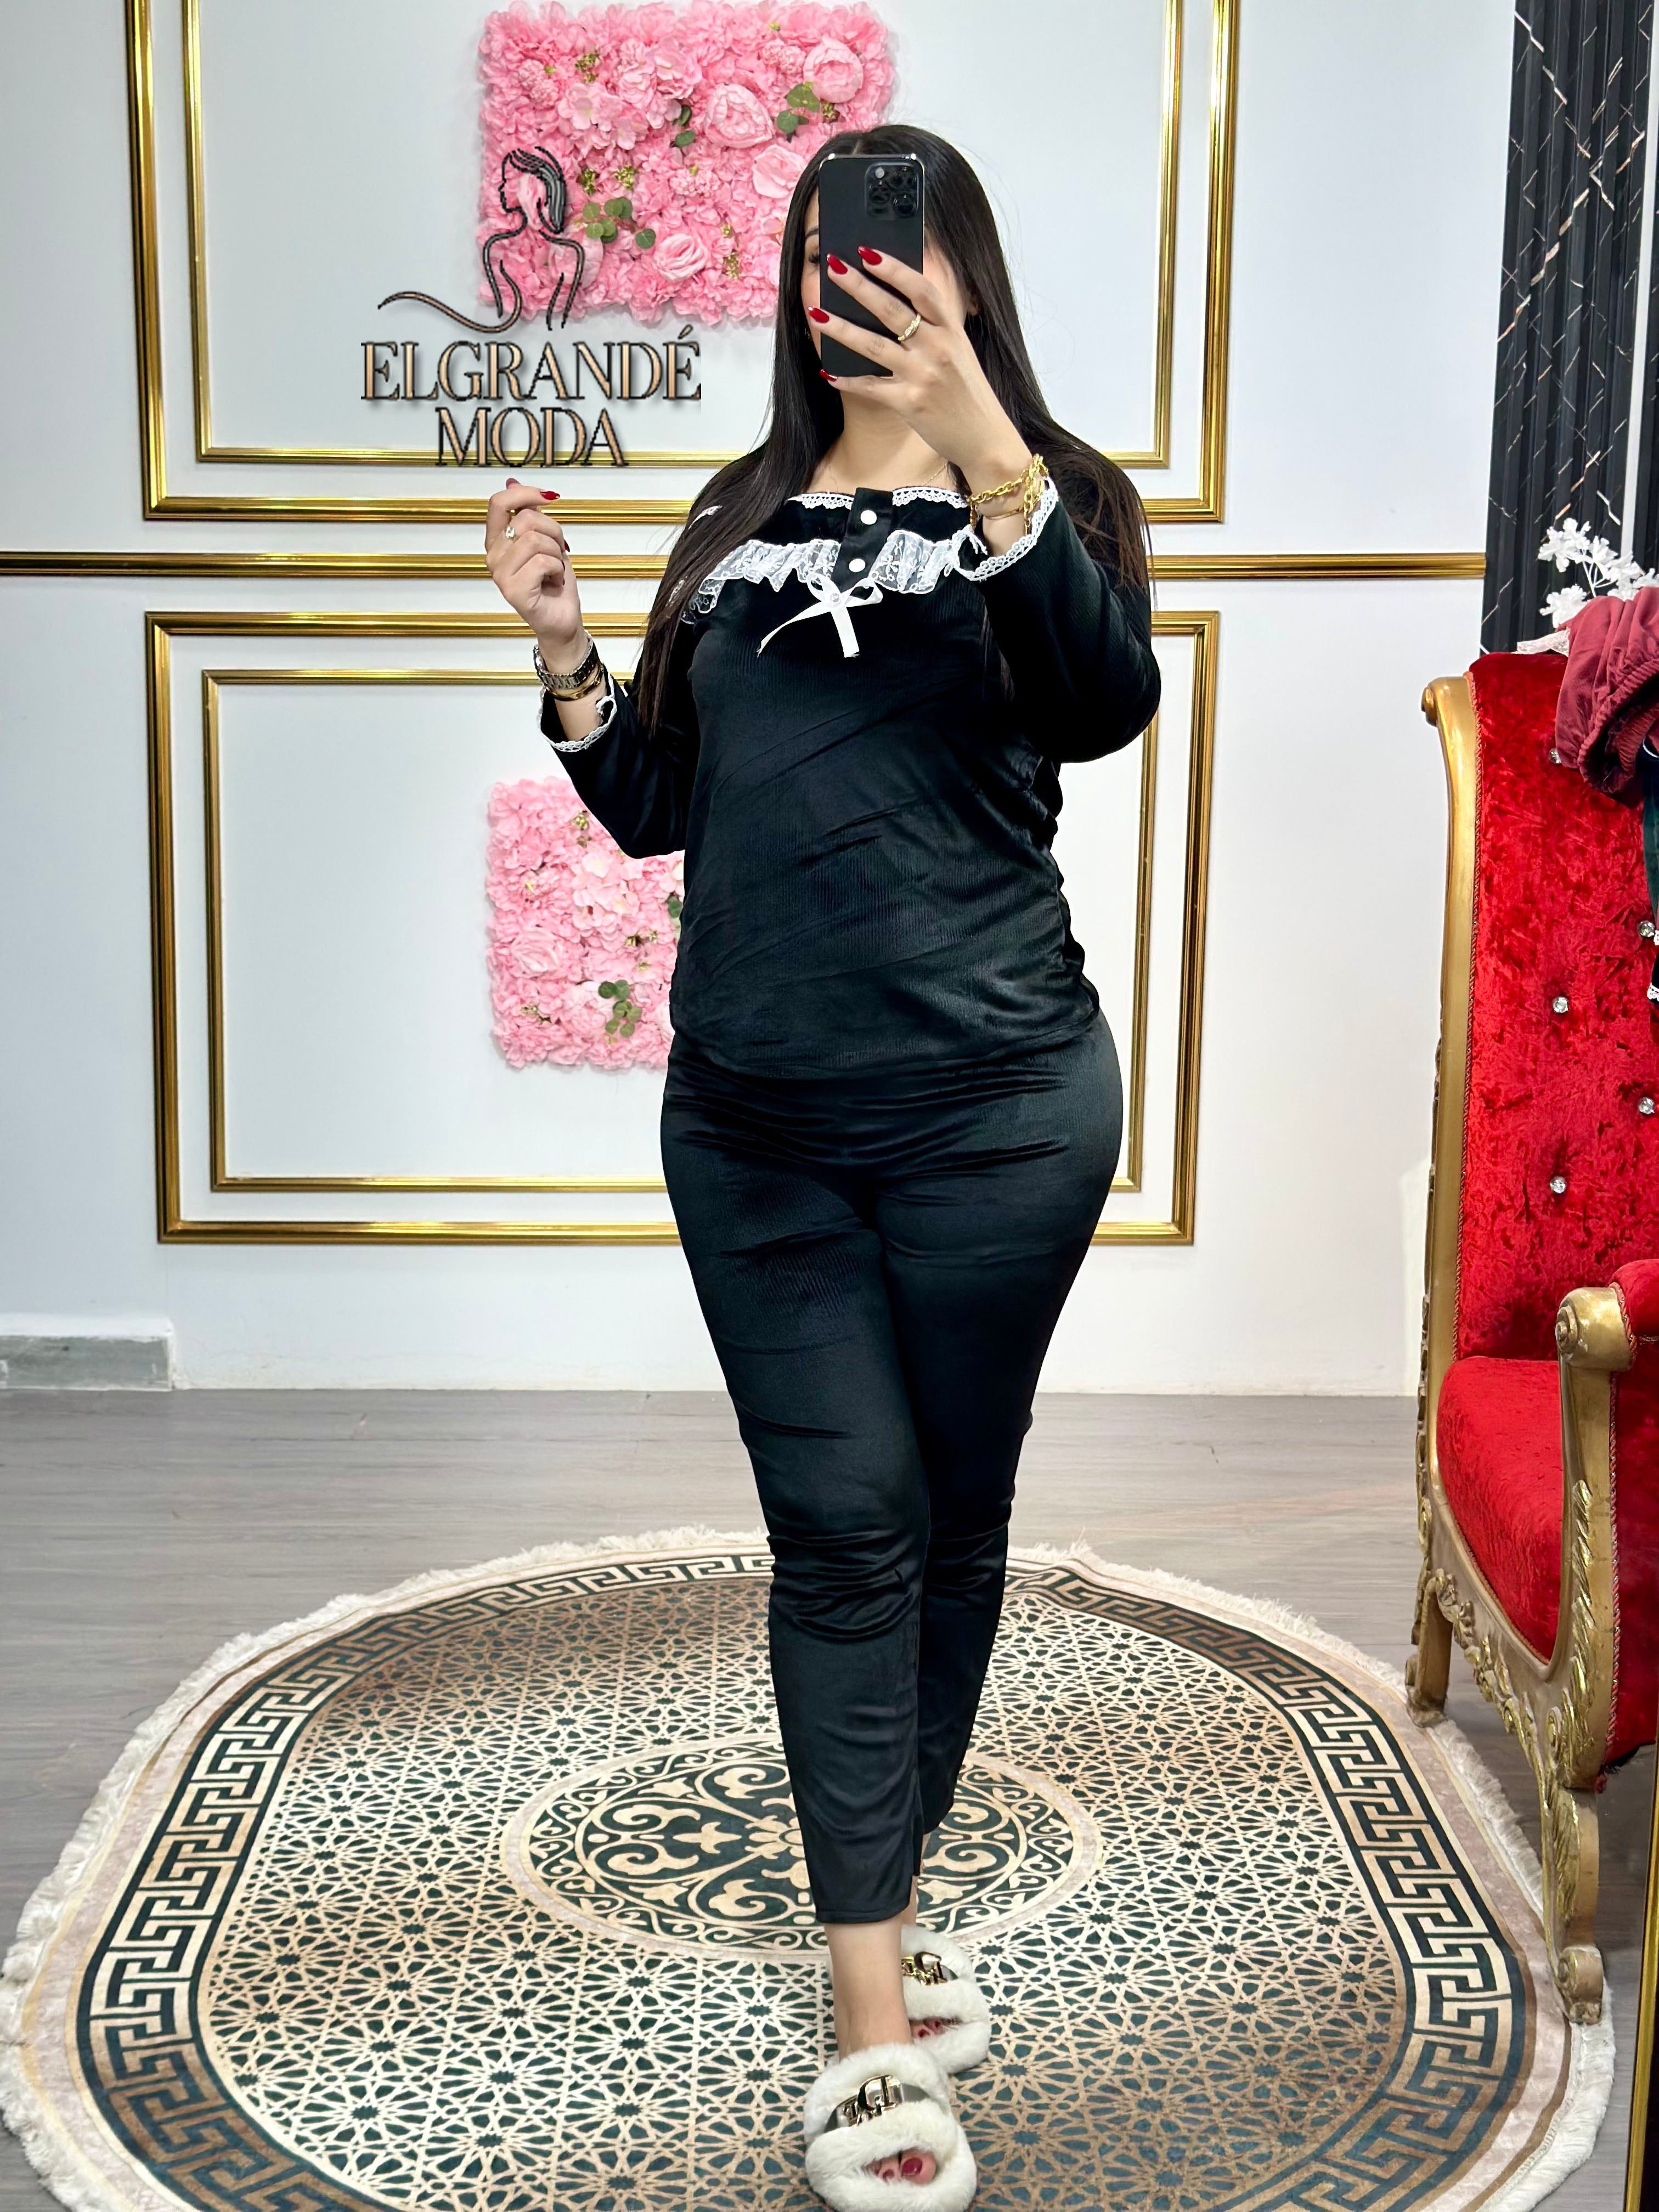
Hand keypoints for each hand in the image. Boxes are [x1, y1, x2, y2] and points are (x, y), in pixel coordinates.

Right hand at [484, 479, 586, 667]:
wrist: (562, 619)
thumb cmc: (553, 583)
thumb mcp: (544, 539)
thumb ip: (527, 512)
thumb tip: (512, 482)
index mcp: (496, 541)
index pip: (498, 502)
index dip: (525, 493)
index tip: (549, 498)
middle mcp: (493, 557)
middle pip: (526, 519)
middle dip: (554, 532)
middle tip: (558, 552)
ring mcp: (500, 575)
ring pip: (536, 539)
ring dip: (557, 553)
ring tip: (555, 569)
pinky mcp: (513, 590)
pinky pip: (543, 561)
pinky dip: (558, 570)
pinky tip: (553, 581)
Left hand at [809, 248, 1030, 493]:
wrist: (986, 438)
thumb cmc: (969, 393)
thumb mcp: (960, 351)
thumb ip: (935, 328)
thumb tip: (898, 302)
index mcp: (951, 329)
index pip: (921, 289)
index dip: (893, 268)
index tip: (867, 251)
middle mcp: (937, 347)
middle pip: (890, 310)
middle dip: (858, 286)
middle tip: (833, 266)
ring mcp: (923, 375)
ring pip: (873, 345)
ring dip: (841, 328)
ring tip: (815, 313)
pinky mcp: (910, 403)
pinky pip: (870, 387)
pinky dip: (847, 380)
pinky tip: (827, 372)